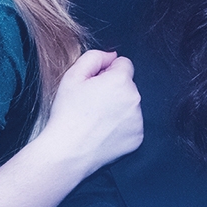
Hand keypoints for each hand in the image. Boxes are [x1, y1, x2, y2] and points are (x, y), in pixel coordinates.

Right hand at [39, 49, 142, 178]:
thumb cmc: (67, 113)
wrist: (69, 151)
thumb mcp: (72, 75)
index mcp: (121, 81)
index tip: (94, 84)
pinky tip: (103, 131)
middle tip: (92, 103)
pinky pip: (132, 124)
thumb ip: (94, 57)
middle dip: (114, 89)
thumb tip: (112, 56)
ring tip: (96, 119)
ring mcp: (138, 120)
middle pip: (128, 84)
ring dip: (118, 107)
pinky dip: (121, 126)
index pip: (124, 63)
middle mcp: (135, 99)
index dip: (107, 71)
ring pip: (130, 104)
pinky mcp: (138, 138)